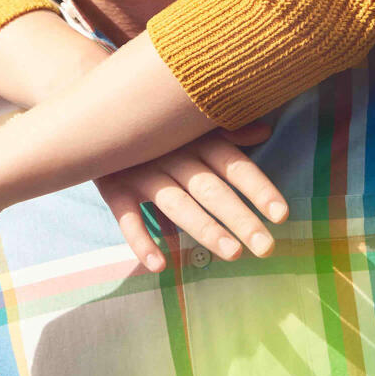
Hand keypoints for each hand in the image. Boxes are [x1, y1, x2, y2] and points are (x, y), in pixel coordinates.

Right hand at [95, 123, 287, 271]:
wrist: (92, 110)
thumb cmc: (155, 124)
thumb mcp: (189, 123)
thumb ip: (228, 130)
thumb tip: (265, 129)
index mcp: (196, 139)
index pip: (234, 165)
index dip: (258, 189)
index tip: (282, 215)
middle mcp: (172, 154)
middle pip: (211, 189)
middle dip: (240, 218)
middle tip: (266, 248)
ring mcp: (142, 171)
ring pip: (177, 203)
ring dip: (204, 228)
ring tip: (232, 253)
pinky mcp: (114, 187)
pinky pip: (127, 217)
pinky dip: (141, 240)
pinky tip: (160, 265)